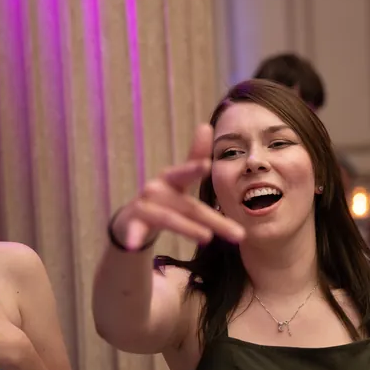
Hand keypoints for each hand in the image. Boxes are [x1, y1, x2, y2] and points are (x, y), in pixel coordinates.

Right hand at [111, 123, 244, 249]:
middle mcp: (157, 190)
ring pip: (169, 219)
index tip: (206, 164)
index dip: (194, 168)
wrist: (131, 220)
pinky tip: (137, 246)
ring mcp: (144, 206)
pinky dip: (135, 237)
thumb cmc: (164, 198)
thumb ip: (195, 155)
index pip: (186, 174)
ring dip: (188, 228)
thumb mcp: (180, 179)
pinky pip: (135, 231)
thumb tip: (206, 124)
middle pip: (189, 206)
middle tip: (238, 232)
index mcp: (172, 179)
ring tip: (207, 237)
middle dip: (213, 220)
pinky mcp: (132, 224)